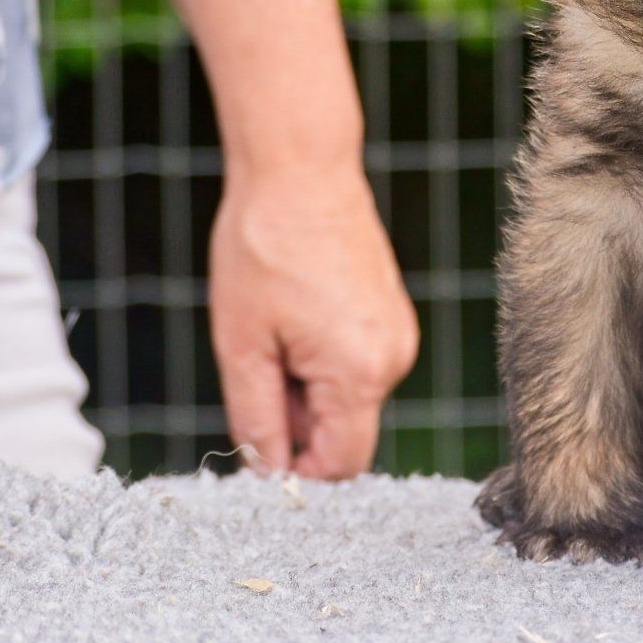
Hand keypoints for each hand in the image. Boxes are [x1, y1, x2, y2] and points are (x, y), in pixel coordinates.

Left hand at [208, 159, 417, 478]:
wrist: (301, 173)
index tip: (258, 439)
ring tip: (276, 328)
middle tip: (258, 362)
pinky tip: (297, 314)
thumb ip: (257, 418)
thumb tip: (266, 468)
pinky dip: (324, 358)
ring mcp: (398, 333)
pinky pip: (359, 363)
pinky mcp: (392, 314)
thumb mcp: (243, 344)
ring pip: (350, 397)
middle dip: (298, 418)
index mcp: (360, 372)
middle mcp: (393, 358)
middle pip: (345, 431)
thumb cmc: (264, 250)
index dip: (296, 467)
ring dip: (309, 385)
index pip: (340, 464)